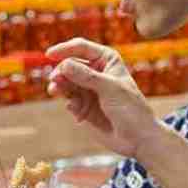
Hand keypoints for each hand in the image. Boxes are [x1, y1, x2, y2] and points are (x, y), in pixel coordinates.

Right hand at [45, 39, 161, 161]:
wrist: (137, 139)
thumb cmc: (131, 109)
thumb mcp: (110, 88)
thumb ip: (86, 76)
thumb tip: (63, 64)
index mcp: (106, 60)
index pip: (81, 48)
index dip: (64, 49)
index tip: (49, 55)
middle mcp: (95, 72)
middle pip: (69, 65)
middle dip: (61, 72)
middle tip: (55, 81)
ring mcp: (88, 89)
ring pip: (65, 82)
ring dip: (59, 86)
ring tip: (55, 91)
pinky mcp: (83, 105)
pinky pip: (68, 99)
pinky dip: (69, 103)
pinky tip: (78, 112)